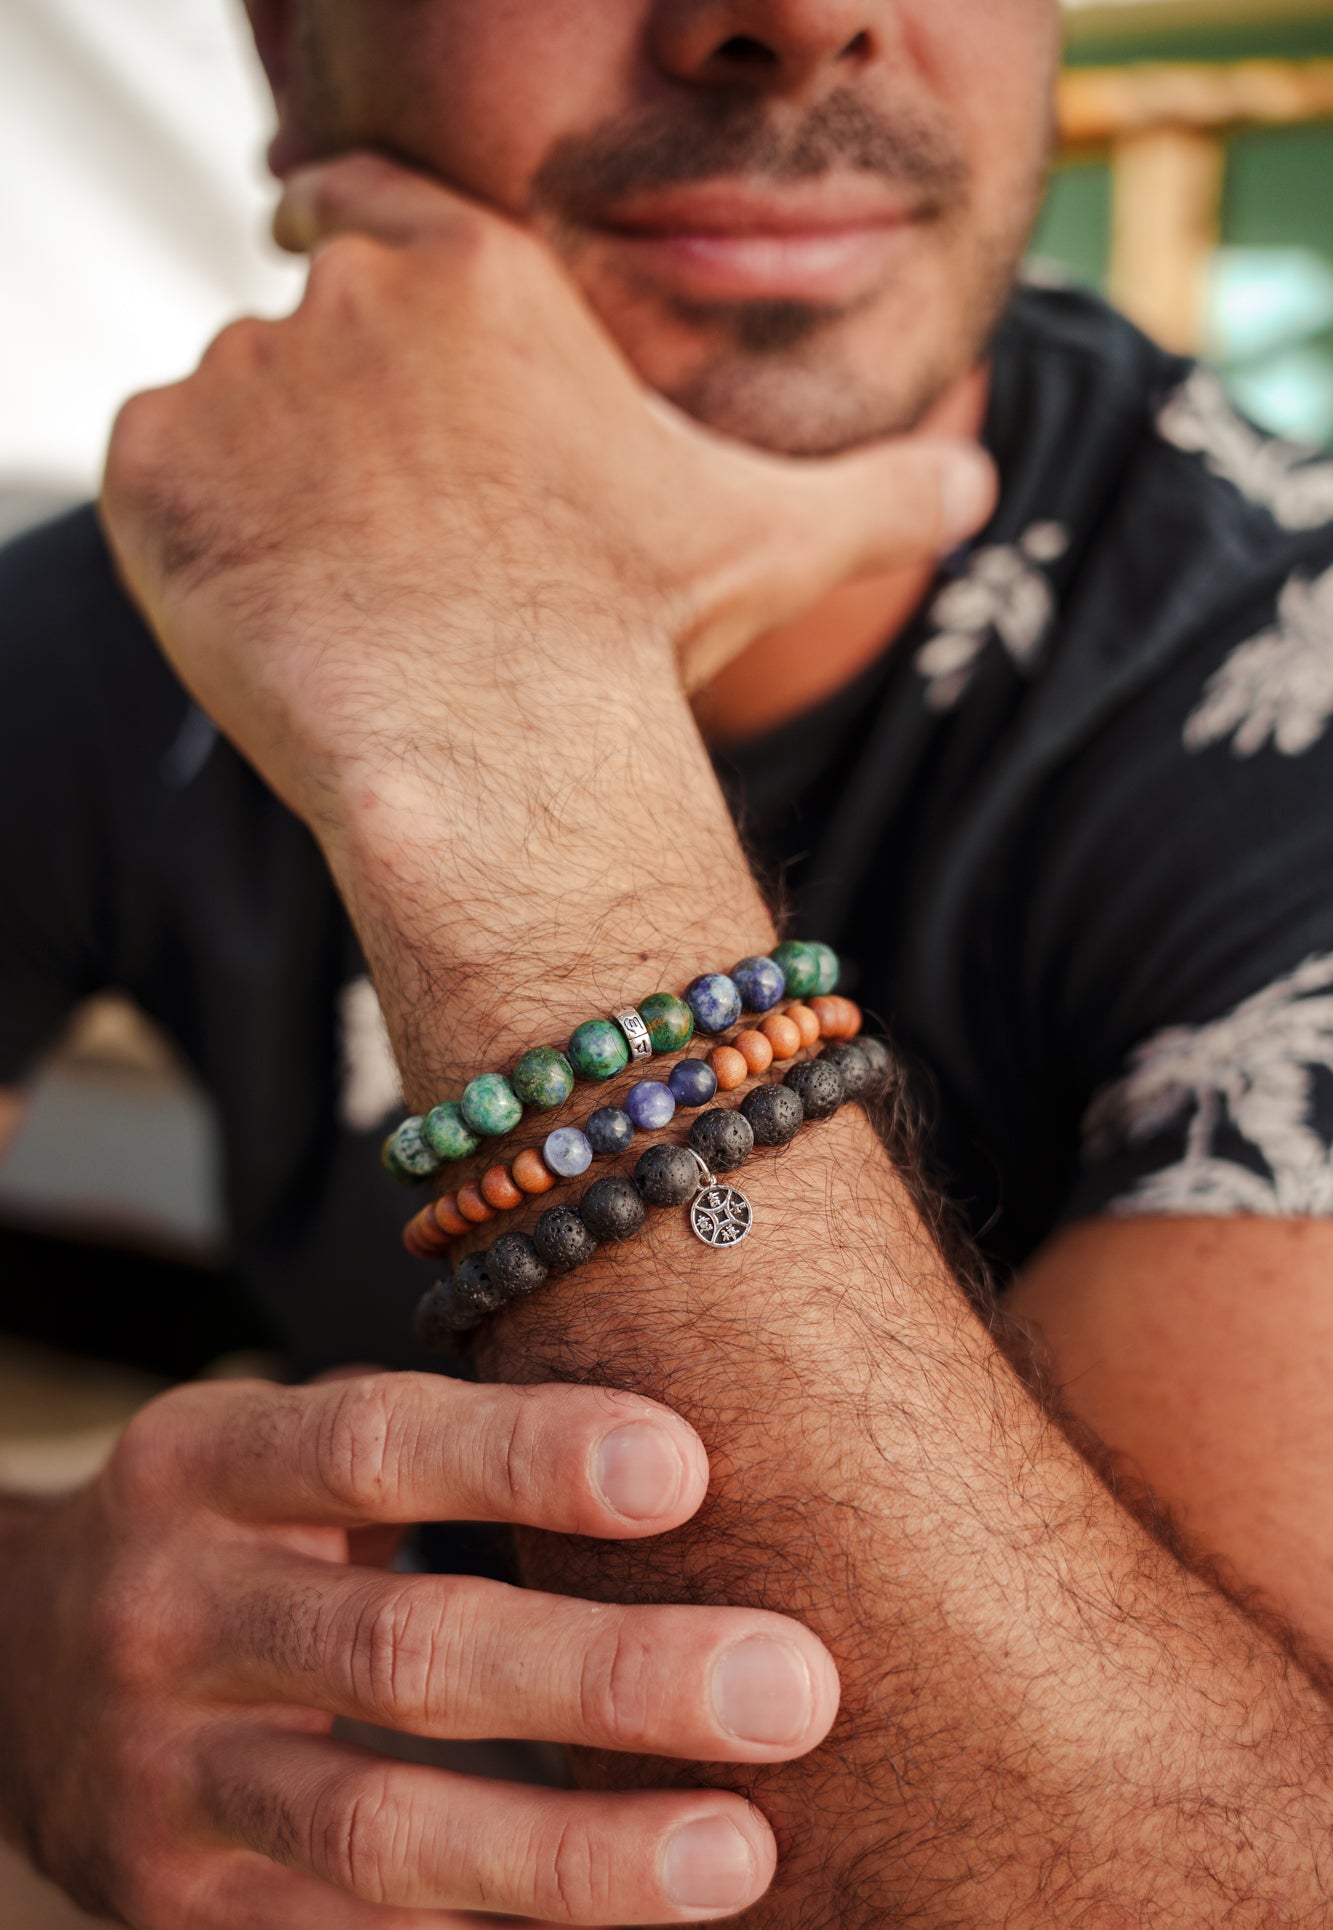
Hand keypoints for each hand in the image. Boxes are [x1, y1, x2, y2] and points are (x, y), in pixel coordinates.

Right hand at [0, 1370, 837, 1929]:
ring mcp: (162, 1776)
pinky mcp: (175, 1904)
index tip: (687, 1469)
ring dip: (572, 1850)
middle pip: (400, 1652)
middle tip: (787, 1687)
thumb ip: (434, 1445)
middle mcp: (170, 1615)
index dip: (524, 1457)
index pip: (372, 1445)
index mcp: (204, 1463)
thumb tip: (683, 1462)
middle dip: (606, 1676)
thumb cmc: (228, 1528)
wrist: (10, 1663)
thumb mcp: (281, 1447)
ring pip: (378, 1834)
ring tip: (740, 1852)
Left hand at [100, 153, 994, 841]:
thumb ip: (880, 491)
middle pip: (310, 334)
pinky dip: (200, 541)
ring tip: (350, 597)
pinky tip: (284, 614)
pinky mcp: (157, 470)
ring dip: (271, 489)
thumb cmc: (634, 636)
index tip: (377, 349)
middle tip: (395, 538)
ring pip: (235, 418)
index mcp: (471, 272)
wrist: (501, 753)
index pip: (369, 205)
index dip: (360, 264)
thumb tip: (976, 480)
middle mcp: (345, 292)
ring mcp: (240, 378)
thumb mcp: (778, 542)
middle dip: (341, 422)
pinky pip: (162, 483)